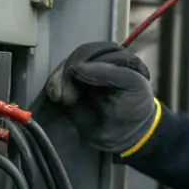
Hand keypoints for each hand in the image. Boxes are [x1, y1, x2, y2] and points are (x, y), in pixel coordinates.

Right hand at [43, 41, 157, 153]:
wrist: (123, 139)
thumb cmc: (134, 110)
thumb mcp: (132, 86)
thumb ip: (109, 73)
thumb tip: (77, 68)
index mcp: (118, 58)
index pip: (97, 50)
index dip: (85, 60)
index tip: (76, 75)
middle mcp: (100, 63)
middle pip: (78, 56)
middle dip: (69, 71)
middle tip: (67, 95)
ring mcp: (85, 75)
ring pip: (66, 66)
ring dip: (60, 79)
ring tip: (60, 98)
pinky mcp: (72, 87)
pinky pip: (58, 78)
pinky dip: (54, 85)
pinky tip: (56, 97)